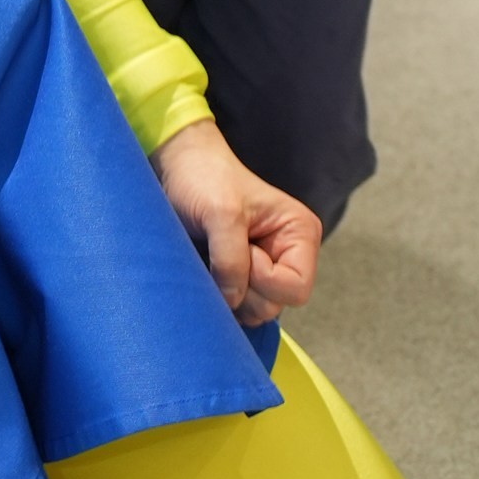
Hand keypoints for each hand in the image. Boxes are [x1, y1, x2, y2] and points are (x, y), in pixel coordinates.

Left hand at [152, 117, 319, 325]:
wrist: (178, 166)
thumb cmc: (205, 178)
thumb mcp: (221, 213)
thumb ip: (231, 259)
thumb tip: (232, 301)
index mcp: (300, 234)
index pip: (296, 288)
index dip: (264, 279)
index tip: (242, 248)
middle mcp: (289, 255)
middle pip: (275, 305)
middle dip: (243, 288)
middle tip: (221, 252)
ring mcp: (265, 268)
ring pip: (254, 311)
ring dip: (228, 294)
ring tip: (212, 258)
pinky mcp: (241, 276)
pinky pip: (235, 307)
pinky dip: (218, 297)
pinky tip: (207, 270)